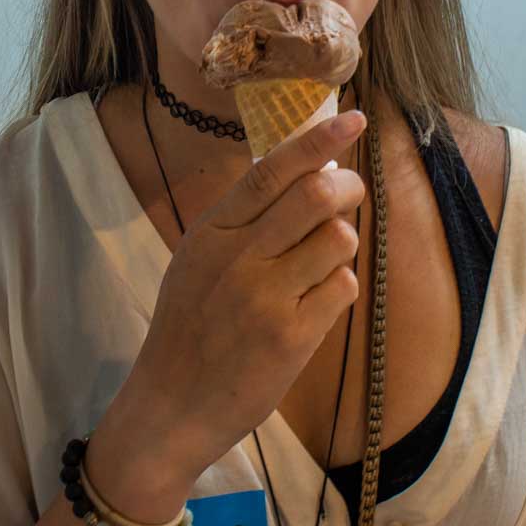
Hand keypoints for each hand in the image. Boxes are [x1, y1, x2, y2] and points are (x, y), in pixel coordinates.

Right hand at [130, 108, 367, 482]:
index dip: (316, 142)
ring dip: (341, 243)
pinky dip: (339, 288)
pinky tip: (315, 303)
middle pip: (315, 196)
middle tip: (350, 192)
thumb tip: (306, 172)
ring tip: (321, 261)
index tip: (354, 119)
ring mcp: (266, 298)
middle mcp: (238, 258)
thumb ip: (242, 219)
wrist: (171, 406)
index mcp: (213, 232)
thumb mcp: (198, 259)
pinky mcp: (292, 337)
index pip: (270, 172)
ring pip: (338, 239)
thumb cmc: (189, 327)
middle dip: (347, 187)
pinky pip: (342, 288)